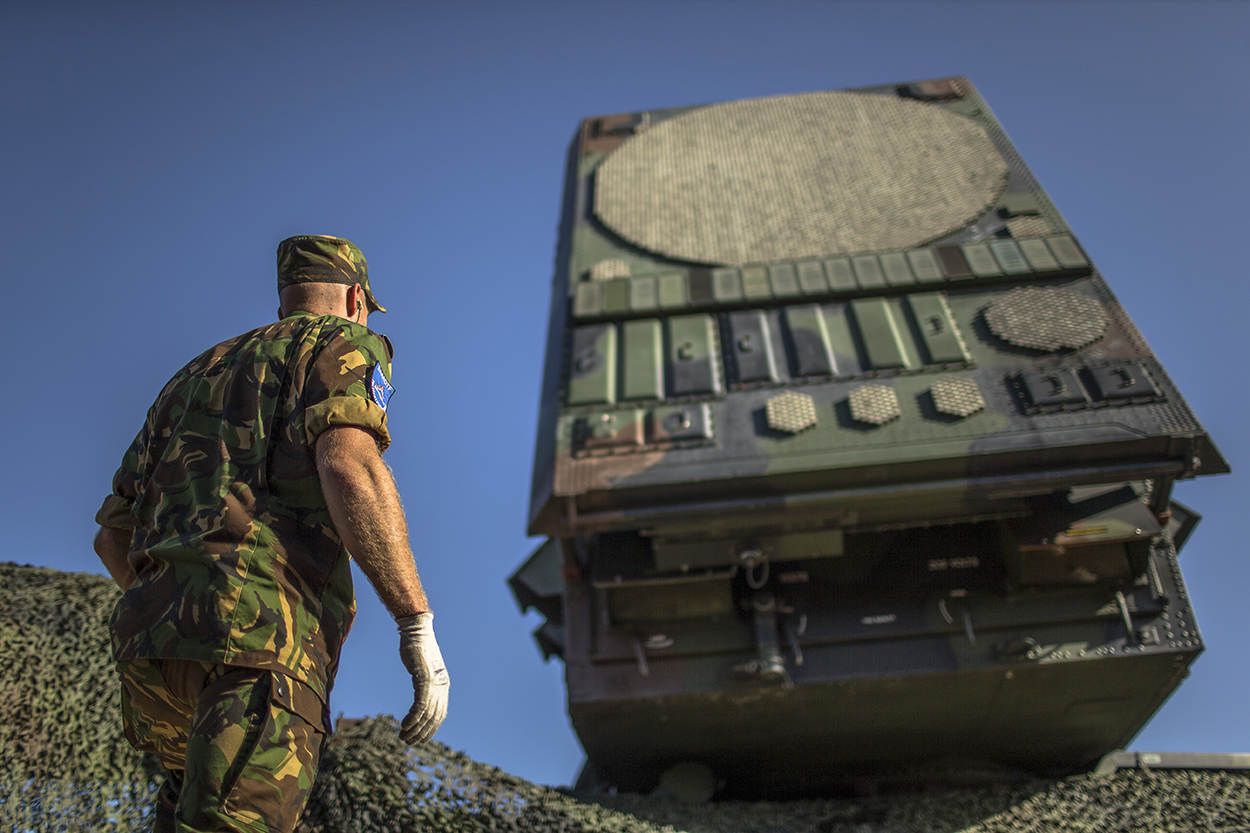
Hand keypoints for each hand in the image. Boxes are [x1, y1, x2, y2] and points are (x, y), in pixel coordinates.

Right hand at [396, 612, 448, 743]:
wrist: (417, 631)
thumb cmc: (418, 650)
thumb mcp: (424, 670)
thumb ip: (425, 683)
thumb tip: (422, 691)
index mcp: (443, 686)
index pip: (440, 715)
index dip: (431, 730)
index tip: (420, 739)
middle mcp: (441, 687)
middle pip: (434, 718)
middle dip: (421, 733)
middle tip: (408, 741)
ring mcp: (434, 683)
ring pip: (426, 714)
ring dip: (415, 729)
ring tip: (404, 737)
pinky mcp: (424, 679)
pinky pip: (420, 705)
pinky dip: (412, 718)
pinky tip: (404, 725)